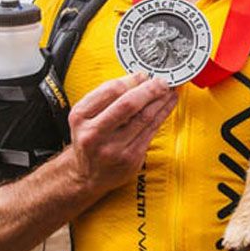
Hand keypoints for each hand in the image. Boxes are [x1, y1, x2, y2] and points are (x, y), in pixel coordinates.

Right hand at [66, 73, 177, 194]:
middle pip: (129, 104)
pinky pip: (151, 130)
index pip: (110, 91)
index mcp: (80, 117)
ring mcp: (113, 147)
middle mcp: (94, 133)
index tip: (144, 75)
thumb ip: (108, 97)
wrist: (87, 175)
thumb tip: (139, 78)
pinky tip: (167, 106)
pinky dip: (162, 114)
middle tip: (161, 82)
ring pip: (145, 117)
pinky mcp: (130, 157)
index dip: (132, 80)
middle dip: (150, 89)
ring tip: (168, 91)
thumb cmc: (90, 140)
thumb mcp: (86, 116)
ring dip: (161, 101)